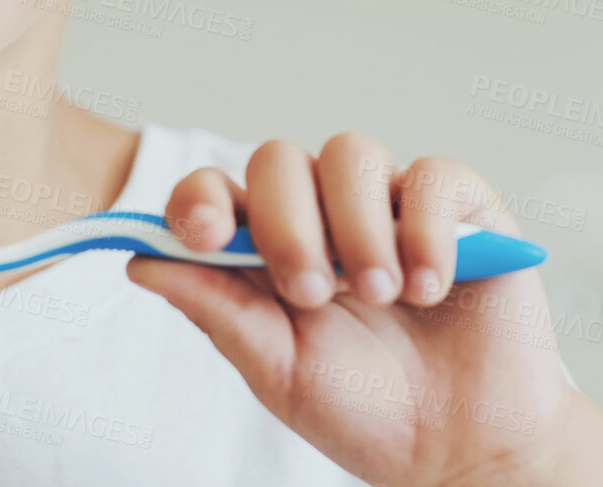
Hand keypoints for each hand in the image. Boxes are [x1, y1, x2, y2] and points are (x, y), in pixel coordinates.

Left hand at [125, 135, 602, 486]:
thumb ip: (216, 311)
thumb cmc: (364, 409)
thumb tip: (140, 261)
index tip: (205, 236)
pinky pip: (434, 176)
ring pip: (351, 153)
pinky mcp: (462, 210)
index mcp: (267, 248)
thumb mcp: (278, 370)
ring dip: (357, 227)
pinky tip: (430, 287)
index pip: (217, 192)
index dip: (200, 200)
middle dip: (287, 224)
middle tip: (312, 295)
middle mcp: (324, 213)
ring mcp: (391, 204)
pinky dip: (427, 229)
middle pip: (278, 160)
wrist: (462, 449)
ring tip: (383, 297)